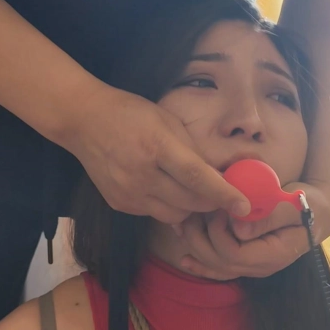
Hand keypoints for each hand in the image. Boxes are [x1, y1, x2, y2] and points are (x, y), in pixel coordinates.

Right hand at [61, 86, 250, 223]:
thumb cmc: (132, 115)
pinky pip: (155, 214)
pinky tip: (162, 188)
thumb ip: (194, 151)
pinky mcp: (119, 203)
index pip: (197, 177)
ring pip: (175, 215)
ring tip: (189, 190)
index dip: (223, 193)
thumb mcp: (168, 122)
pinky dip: (167, 206)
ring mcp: (128, 192)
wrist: (84, 121)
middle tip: (220, 194)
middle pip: (190, 202)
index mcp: (158, 146)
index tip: (244, 206)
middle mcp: (142, 174)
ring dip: (189, 207)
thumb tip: (221, 176)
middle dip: (211, 201)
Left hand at [175, 182, 329, 279]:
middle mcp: (262, 267)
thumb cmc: (309, 203)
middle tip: (192, 212)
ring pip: (216, 267)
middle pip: (220, 263)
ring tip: (182, 225)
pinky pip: (220, 268)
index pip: (234, 254)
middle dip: (200, 238)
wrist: (318, 211)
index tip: (218, 208)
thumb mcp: (295, 204)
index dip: (218, 233)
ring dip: (195, 247)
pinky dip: (201, 263)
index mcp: (274, 255)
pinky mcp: (247, 259)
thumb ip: (270, 216)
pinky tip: (185, 258)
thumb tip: (239, 229)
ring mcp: (253, 266)